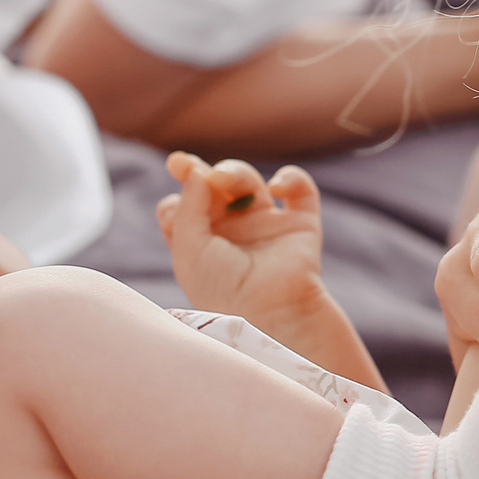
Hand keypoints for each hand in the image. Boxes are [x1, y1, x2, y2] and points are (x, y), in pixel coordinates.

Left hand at [157, 154, 325, 322]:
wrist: (270, 310)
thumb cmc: (221, 287)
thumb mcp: (189, 248)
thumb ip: (189, 204)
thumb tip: (198, 169)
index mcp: (202, 242)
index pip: (185, 206)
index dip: (180, 192)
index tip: (176, 184)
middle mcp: (233, 232)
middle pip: (215, 187)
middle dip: (204, 174)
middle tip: (192, 168)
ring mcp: (266, 226)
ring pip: (249, 181)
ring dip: (235, 171)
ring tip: (224, 177)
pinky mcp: (300, 224)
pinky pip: (302, 190)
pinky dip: (291, 178)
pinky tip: (275, 188)